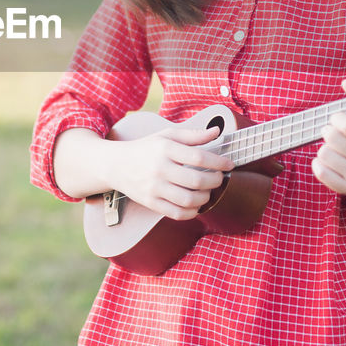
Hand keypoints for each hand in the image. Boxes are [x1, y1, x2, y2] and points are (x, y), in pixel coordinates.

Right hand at [111, 124, 233, 221]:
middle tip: (219, 178)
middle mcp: (159, 169)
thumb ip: (192, 135)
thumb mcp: (166, 136)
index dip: (219, 162)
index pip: (199, 157)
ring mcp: (154, 188)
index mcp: (165, 149)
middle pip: (197, 180)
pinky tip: (196, 204)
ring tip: (207, 191)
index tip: (229, 164)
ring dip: (205, 197)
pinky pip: (177, 213)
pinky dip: (192, 212)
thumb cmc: (145, 148)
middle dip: (215, 181)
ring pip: (189, 199)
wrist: (116, 165)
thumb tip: (216, 132)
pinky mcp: (150, 203)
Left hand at [311, 80, 345, 194]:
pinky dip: (318, 165)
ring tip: (334, 150)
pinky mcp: (345, 187)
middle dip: (328, 132)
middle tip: (334, 134)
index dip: (337, 119)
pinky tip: (327, 162)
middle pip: (330, 137)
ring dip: (324, 149)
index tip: (339, 120)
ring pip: (323, 153)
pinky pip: (320, 172)